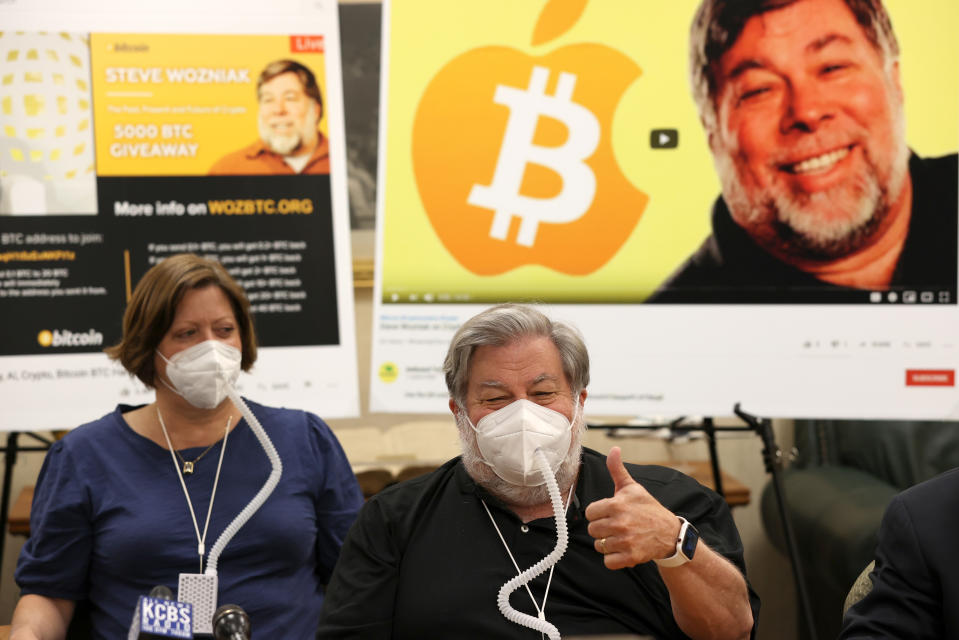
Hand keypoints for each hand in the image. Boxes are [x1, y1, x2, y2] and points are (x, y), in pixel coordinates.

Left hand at [584, 446, 681, 569]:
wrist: (669, 533)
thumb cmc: (647, 509)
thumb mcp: (632, 488)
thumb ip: (617, 469)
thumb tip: (614, 449)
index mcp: (617, 505)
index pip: (590, 513)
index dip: (598, 513)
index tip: (609, 513)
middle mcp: (620, 523)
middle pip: (592, 530)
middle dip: (602, 529)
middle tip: (616, 526)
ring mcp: (625, 541)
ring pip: (599, 546)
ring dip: (608, 544)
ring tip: (621, 537)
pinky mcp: (631, 557)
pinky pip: (608, 562)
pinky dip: (613, 558)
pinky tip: (623, 549)